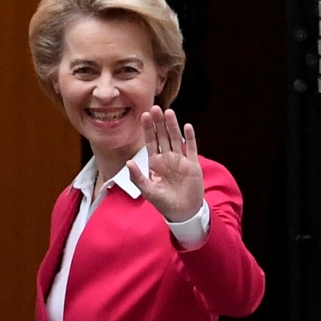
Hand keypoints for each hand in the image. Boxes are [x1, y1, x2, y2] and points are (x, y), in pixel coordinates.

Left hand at [126, 107, 203, 221]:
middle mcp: (167, 158)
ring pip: (176, 139)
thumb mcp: (147, 190)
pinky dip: (190, 138)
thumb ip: (137, 177)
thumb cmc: (163, 202)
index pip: (151, 142)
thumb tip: (128, 163)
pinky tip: (187, 127)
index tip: (144, 115)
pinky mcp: (193, 165)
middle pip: (163, 136)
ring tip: (169, 112)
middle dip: (159, 123)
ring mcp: (180, 160)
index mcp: (155, 162)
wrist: (182, 212)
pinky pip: (191, 149)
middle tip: (156, 108)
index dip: (148, 129)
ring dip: (173, 126)